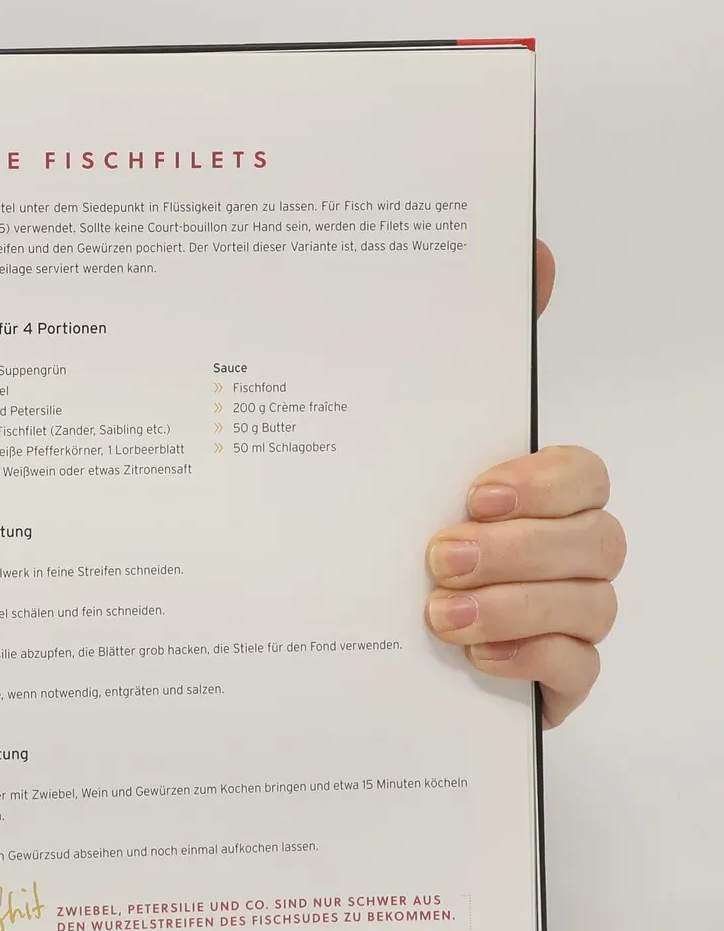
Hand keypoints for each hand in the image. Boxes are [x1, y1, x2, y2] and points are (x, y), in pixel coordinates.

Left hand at [424, 242, 622, 726]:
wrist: (335, 631)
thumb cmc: (380, 526)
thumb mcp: (399, 441)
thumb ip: (458, 349)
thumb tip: (535, 254)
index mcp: (527, 492)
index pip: (583, 473)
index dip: (544, 482)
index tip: (476, 491)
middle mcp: (558, 548)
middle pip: (595, 539)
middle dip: (519, 549)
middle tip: (439, 555)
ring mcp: (562, 614)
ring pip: (589, 604)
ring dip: (514, 605)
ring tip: (438, 612)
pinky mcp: (550, 677)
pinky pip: (578, 671)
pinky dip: (531, 660)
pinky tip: (475, 656)